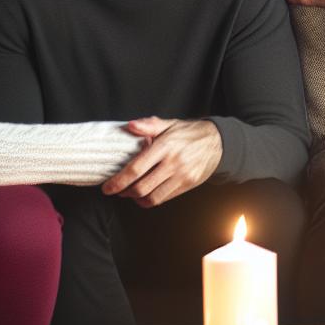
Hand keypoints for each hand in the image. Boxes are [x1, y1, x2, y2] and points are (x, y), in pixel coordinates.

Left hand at [104, 118, 222, 205]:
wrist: (217, 142)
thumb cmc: (188, 133)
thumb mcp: (169, 124)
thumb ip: (148, 125)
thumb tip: (130, 126)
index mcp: (165, 146)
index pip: (136, 169)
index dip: (118, 181)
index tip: (107, 188)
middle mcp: (173, 163)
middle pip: (141, 187)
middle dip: (124, 192)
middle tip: (117, 190)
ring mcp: (182, 176)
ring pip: (152, 197)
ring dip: (136, 198)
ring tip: (130, 193)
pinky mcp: (188, 185)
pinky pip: (164, 198)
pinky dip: (150, 200)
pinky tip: (145, 194)